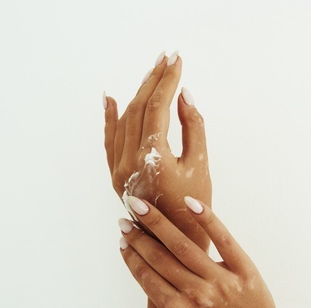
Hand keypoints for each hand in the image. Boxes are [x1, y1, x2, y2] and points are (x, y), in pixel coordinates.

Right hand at [97, 196, 310, 307]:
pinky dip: (207, 219)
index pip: (146, 276)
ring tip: (142, 206)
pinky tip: (189, 202)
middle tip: (125, 218)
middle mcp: (196, 294)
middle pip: (160, 257)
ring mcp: (221, 280)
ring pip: (184, 245)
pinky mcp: (243, 268)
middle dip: (139, 236)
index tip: (122, 240)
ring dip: (159, 223)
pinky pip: (223, 239)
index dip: (131, 256)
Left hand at [103, 52, 210, 248]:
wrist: (173, 245)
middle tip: (167, 57)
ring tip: (151, 72)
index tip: (178, 60)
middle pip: (139, 108)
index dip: (168, 80)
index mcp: (153, 159)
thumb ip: (192, 128)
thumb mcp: (200, 167)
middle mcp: (129, 161)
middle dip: (154, 79)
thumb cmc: (193, 209)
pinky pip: (110, 139)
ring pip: (124, 119)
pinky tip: (110, 99)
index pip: (158, 106)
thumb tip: (184, 96)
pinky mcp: (116, 175)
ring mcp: (118, 168)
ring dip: (138, 93)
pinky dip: (110, 118)